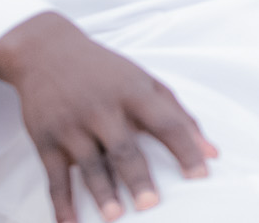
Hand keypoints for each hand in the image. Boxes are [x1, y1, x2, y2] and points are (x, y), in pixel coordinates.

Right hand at [0, 11, 216, 221]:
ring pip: (90, 164)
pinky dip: (61, 202)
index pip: (166, 122)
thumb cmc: (106, 72)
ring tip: (115, 216)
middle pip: (124, 147)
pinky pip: (55, 176)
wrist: (47, 52)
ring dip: (102, 192)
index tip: (202, 175)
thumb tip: (213, 153)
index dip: (186, 148)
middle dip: (138, 176)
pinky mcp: (45, 139)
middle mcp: (102, 108)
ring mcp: (71, 125)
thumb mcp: (146, 82)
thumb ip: (180, 116)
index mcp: (133, 92)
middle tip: (151, 204)